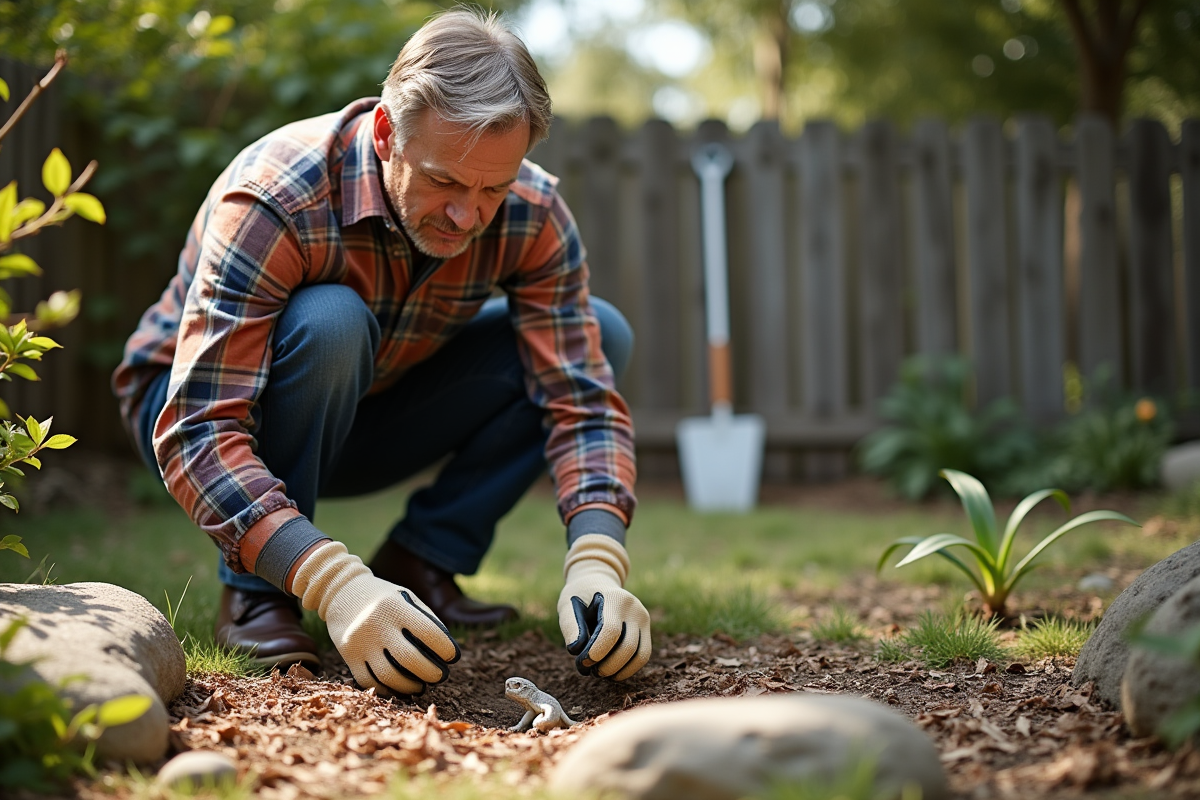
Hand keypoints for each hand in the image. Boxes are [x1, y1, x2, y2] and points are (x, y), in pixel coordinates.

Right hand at [292, 541, 459, 694]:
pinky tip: (399, 687)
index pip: (429, 633)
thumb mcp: (406, 598)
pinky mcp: (348, 657)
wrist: (340, 592)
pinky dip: (388, 689)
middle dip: (431, 673)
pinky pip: (370, 682)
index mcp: (395, 607)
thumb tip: (446, 651)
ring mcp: (360, 643)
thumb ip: (426, 619)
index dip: (445, 649)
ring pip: (389, 676)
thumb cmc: (383, 597)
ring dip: (410, 686)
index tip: (453, 656)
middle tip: (440, 676)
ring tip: (421, 685)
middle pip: (410, 659)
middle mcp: (377, 625)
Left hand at [557, 534, 650, 680]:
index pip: (611, 631)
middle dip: (607, 666)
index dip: (597, 652)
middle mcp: (634, 608)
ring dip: (618, 671)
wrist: (596, 583)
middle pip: (628, 647)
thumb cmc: (579, 597)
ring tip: (599, 673)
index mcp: (615, 598)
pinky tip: (611, 673)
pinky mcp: (646, 629)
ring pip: (639, 655)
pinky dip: (628, 669)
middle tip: (588, 670)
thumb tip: (576, 650)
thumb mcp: (567, 606)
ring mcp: (643, 619)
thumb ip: (570, 627)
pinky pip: (643, 656)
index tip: (582, 663)